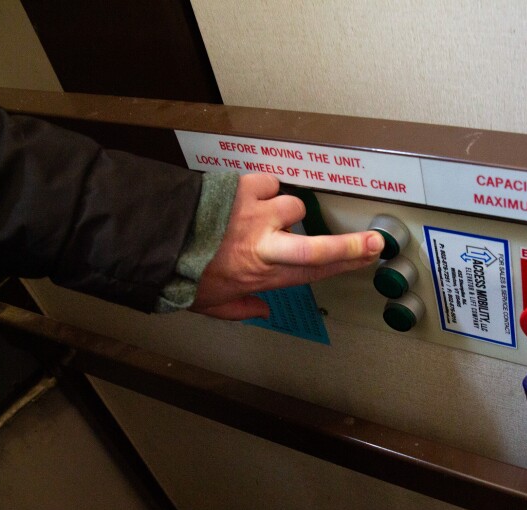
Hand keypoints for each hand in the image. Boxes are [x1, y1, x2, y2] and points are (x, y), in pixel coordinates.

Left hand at [190, 174, 383, 319]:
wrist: (152, 239)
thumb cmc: (179, 274)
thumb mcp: (209, 303)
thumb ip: (241, 308)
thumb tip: (263, 311)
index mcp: (263, 274)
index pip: (314, 272)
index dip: (345, 265)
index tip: (368, 258)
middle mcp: (267, 246)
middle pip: (319, 248)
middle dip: (351, 246)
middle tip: (374, 243)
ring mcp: (258, 215)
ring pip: (292, 205)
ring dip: (283, 210)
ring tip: (263, 215)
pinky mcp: (244, 189)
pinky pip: (269, 182)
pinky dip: (263, 187)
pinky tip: (249, 196)